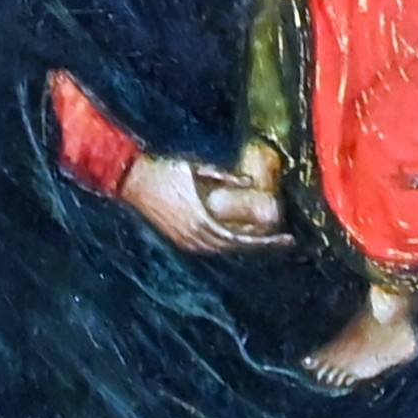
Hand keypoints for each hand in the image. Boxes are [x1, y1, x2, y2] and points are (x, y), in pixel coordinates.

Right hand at [122, 151, 288, 255]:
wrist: (131, 180)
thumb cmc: (165, 170)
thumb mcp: (197, 168)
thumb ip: (223, 177)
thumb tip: (249, 182)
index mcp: (201, 220)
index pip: (240, 238)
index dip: (265, 240)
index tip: (286, 239)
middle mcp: (194, 237)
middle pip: (234, 248)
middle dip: (259, 245)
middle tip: (282, 240)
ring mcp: (185, 240)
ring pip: (221, 249)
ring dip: (243, 245)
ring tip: (264, 239)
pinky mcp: (179, 239)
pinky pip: (209, 247)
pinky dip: (226, 243)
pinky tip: (237, 237)